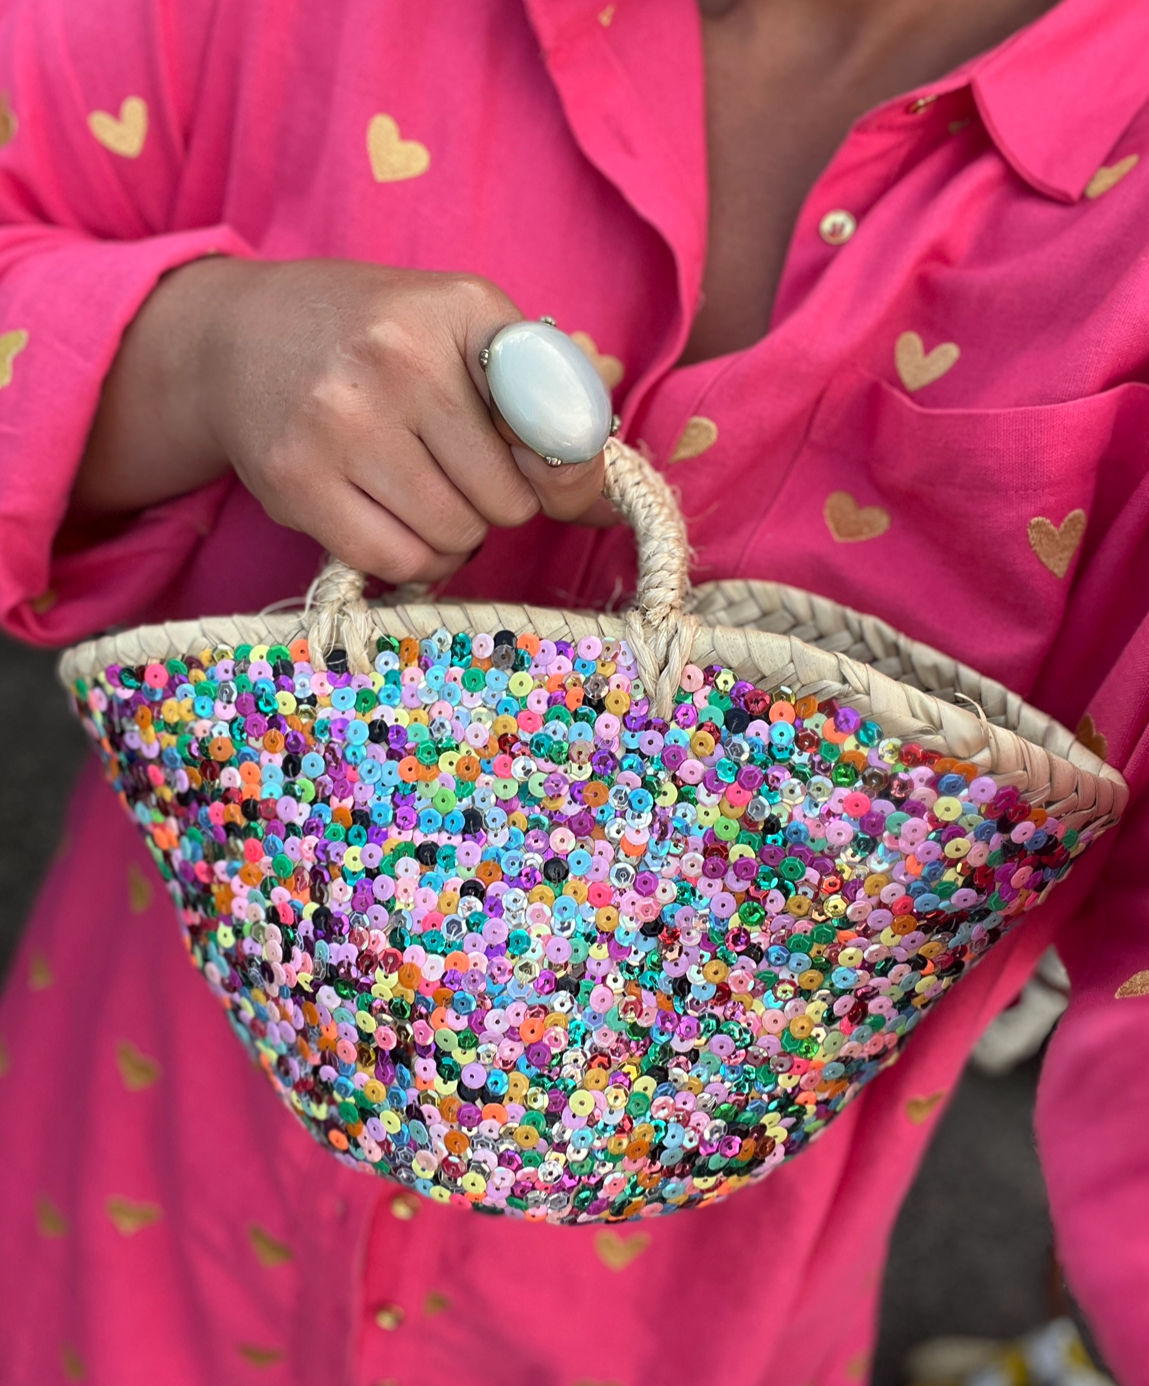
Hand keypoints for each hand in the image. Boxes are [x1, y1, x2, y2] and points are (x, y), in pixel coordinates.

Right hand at [77, 257, 607, 581]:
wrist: (238, 339)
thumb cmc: (378, 343)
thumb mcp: (466, 332)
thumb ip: (549, 404)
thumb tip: (608, 508)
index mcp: (462, 309)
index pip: (559, 421)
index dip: (571, 470)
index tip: (557, 481)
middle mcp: (399, 357)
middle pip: (509, 500)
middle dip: (499, 502)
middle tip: (459, 472)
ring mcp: (340, 423)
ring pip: (457, 538)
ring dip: (457, 536)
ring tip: (426, 494)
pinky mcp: (297, 482)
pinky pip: (399, 563)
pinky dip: (416, 562)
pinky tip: (400, 523)